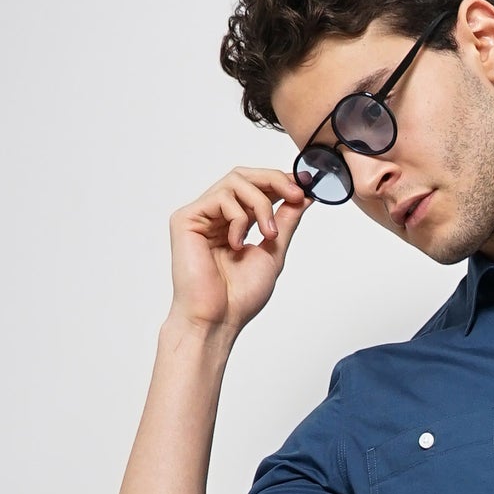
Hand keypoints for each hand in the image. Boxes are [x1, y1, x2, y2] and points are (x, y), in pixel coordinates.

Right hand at [167, 165, 313, 336]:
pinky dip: (239, 220)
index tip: (307, 184)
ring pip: (235, 181)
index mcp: (235, 222)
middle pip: (243, 175)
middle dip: (275, 180)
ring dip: (261, 204)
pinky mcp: (186, 218)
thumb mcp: (274, 251)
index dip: (280, 181)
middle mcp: (215, 215)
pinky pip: (220, 199)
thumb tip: (304, 196)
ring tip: (269, 235)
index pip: (256, 187)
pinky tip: (237, 245)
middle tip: (296, 195)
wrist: (219, 318)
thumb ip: (285, 221)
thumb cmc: (240, 295)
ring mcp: (200, 215)